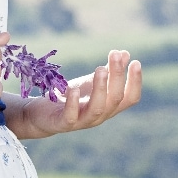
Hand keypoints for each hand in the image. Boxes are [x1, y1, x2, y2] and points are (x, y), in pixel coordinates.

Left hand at [16, 49, 141, 138]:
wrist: (42, 114)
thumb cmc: (70, 97)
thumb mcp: (90, 82)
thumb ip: (108, 71)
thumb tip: (125, 53)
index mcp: (109, 106)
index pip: (130, 98)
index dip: (135, 82)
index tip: (135, 62)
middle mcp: (100, 115)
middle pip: (115, 98)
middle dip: (117, 76)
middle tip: (115, 55)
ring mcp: (82, 121)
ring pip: (98, 107)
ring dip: (101, 87)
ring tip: (101, 69)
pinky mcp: (63, 123)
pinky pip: (70, 116)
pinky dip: (73, 102)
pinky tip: (73, 88)